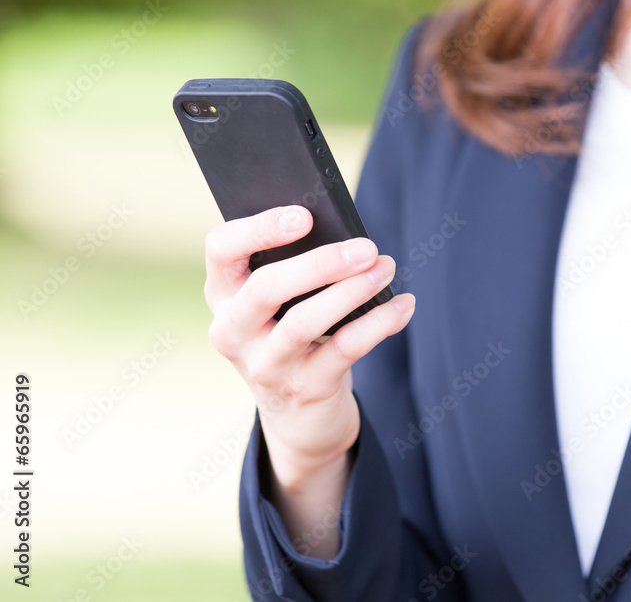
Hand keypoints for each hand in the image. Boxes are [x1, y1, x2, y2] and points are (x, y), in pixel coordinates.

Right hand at [203, 205, 414, 490]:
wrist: (300, 418)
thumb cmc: (295, 338)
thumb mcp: (283, 304)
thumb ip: (299, 268)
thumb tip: (348, 236)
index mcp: (224, 293)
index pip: (222, 249)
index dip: (260, 228)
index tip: (306, 215)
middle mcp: (233, 330)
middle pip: (265, 287)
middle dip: (321, 262)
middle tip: (367, 247)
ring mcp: (265, 365)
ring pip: (303, 322)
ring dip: (352, 291)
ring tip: (386, 269)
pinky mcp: (305, 390)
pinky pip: (345, 349)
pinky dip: (380, 322)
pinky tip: (404, 305)